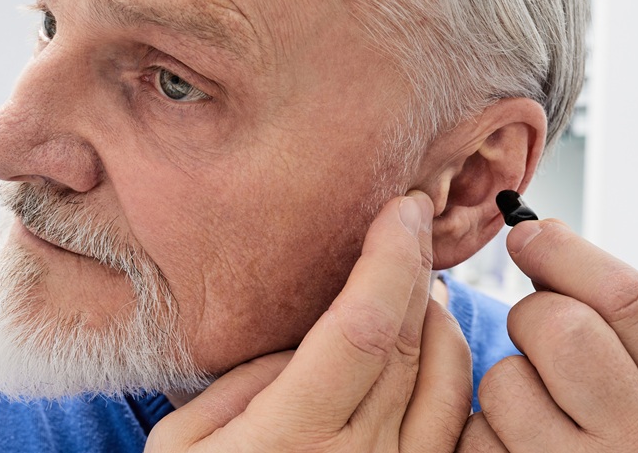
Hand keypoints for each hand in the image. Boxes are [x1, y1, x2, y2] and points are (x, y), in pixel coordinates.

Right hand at [145, 192, 472, 452]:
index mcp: (289, 439)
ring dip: (439, 316)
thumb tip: (309, 337)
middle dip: (414, 270)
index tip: (398, 208)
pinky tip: (430, 344)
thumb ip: (245, 381)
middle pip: (411, 342)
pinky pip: (454, 423)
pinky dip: (453, 370)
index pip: (364, 325)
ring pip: (448, 379)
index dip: (388, 257)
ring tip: (414, 283)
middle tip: (406, 228)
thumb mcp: (183, 443)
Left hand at [456, 220, 637, 451]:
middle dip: (531, 315)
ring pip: (505, 380)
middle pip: (559, 328)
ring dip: (506, 380)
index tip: (527, 233)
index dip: (564, 253)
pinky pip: (477, 435)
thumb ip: (605, 313)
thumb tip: (536, 233)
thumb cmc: (626, 431)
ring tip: (536, 407)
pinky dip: (484, 430)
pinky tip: (517, 444)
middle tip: (536, 333)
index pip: (624, 297)